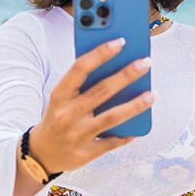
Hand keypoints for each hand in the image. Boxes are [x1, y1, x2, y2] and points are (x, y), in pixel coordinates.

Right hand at [27, 36, 152, 177]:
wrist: (41, 154)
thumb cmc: (57, 117)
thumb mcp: (61, 98)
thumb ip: (82, 84)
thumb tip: (116, 67)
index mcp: (59, 95)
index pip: (80, 68)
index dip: (101, 53)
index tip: (120, 41)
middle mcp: (67, 114)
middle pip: (102, 91)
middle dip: (126, 75)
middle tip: (146, 63)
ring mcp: (77, 135)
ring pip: (112, 117)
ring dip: (135, 105)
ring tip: (153, 94)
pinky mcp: (86, 154)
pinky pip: (112, 142)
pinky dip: (127, 134)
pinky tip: (140, 126)